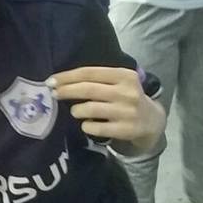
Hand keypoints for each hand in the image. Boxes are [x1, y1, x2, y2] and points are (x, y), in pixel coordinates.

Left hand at [49, 66, 163, 144]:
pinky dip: (86, 126)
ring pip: (90, 109)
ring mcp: (127, 112)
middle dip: (66, 91)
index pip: (90, 72)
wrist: (151, 120)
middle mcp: (127, 92)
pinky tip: (87, 124)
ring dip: (76, 110)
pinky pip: (95, 128)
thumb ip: (97, 79)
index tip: (51, 81)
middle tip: (53, 94)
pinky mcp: (125, 130)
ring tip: (75, 111)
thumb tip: (61, 81)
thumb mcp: (119, 82)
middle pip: (88, 89)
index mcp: (124, 75)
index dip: (68, 77)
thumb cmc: (126, 97)